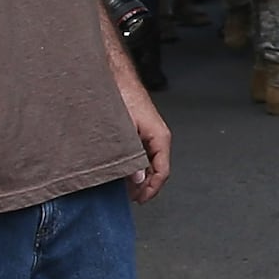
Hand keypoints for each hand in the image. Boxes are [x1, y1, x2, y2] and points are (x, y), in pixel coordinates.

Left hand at [120, 72, 172, 201]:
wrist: (116, 78)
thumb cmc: (123, 97)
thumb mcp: (126, 133)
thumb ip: (132, 158)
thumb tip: (137, 178)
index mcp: (161, 138)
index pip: (163, 171)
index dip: (152, 189)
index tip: (140, 199)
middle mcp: (158, 137)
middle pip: (157, 169)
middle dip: (144, 186)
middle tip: (130, 197)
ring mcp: (149, 135)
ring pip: (149, 162)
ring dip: (139, 176)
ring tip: (125, 187)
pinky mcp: (140, 131)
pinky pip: (141, 153)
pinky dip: (134, 165)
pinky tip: (122, 170)